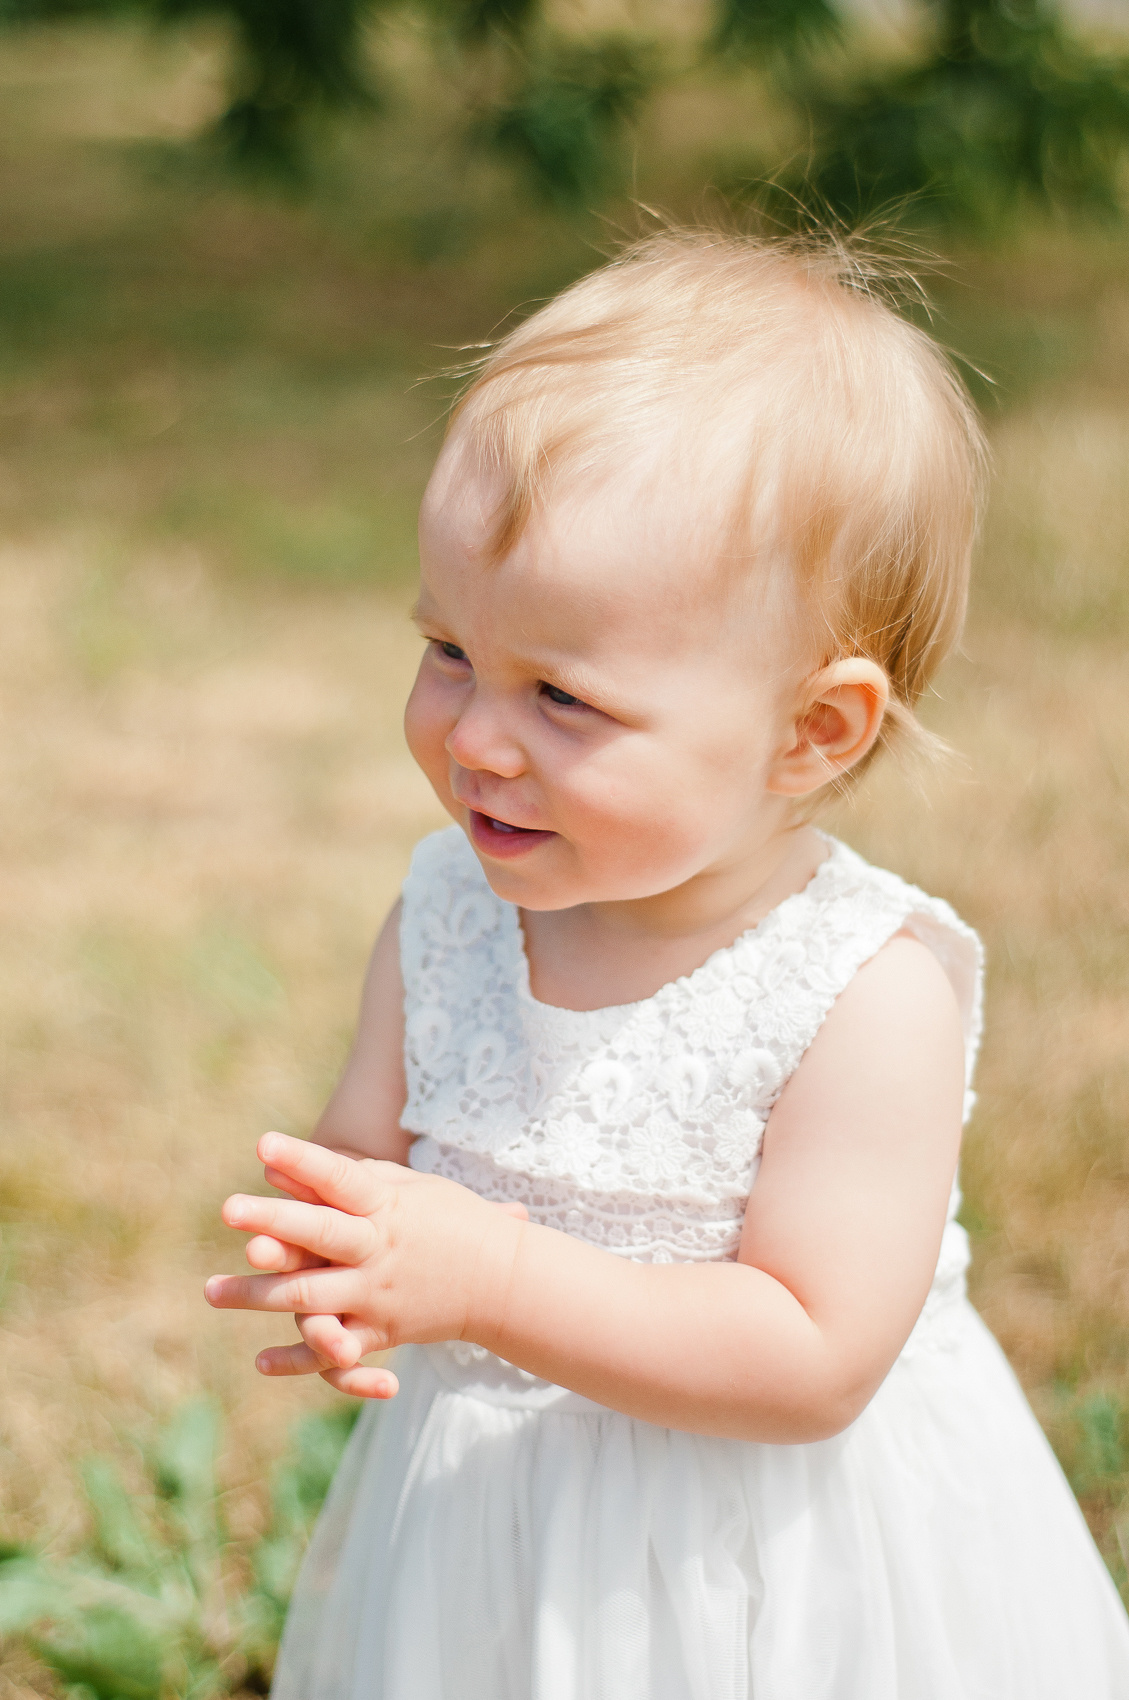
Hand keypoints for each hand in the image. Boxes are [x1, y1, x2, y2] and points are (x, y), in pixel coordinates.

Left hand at [206, 1133, 526, 1397]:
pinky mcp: (379, 1333)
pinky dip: (297, 1360)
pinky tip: (259, 1361)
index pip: (340, 1179)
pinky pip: (333, 1352)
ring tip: (211, 1291)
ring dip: (258, 1295)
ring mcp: (377, 1295)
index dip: (304, 1159)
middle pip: (320, 1234)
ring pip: (311, 1297)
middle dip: (274, 1221)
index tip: (263, 1143)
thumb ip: (344, 1179)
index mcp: (387, 1206)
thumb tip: (277, 1166)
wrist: (503, 1281)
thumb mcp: (406, 1187)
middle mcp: (379, 1250)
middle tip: (228, 1207)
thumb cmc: (448, 1220)